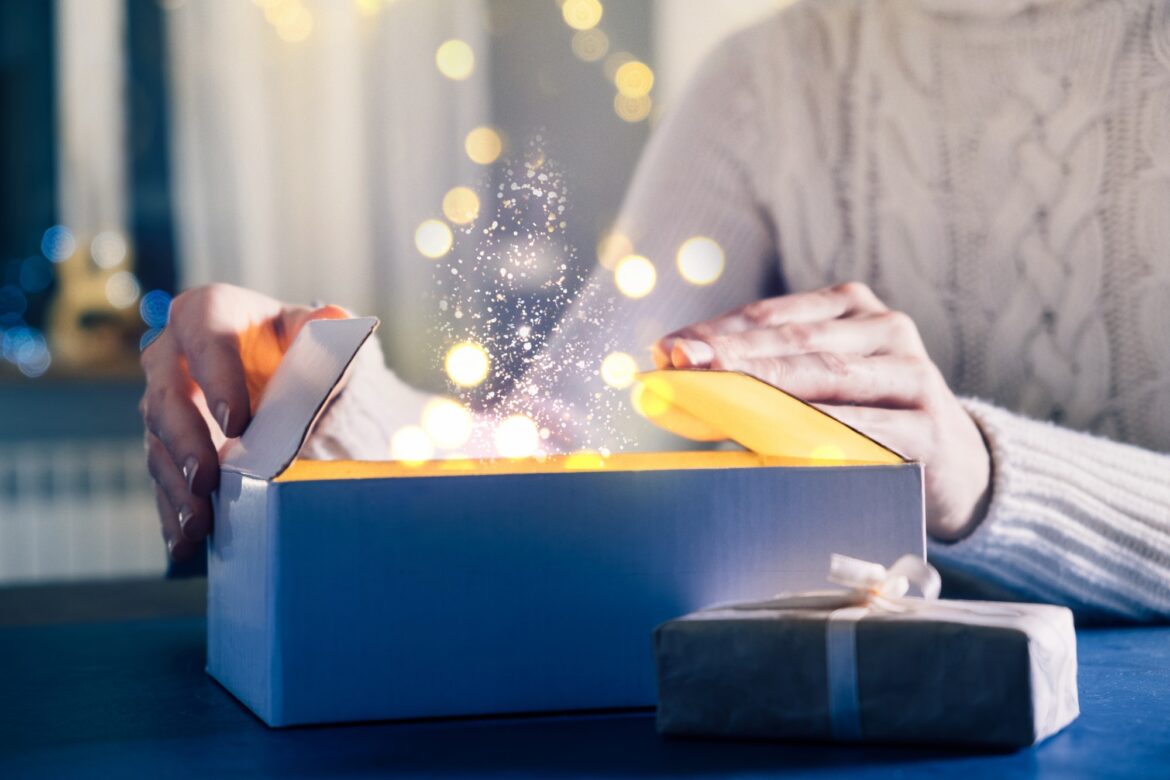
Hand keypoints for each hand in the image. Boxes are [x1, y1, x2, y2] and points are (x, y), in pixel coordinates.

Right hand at [139, 284, 346, 560]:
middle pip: (166, 394)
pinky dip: (172, 512)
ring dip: (176, 486)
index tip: (238, 423)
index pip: (205, 333)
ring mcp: (168, 402)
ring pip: (158, 442)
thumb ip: (328, 332)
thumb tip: (333, 320)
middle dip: (184, 441)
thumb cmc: (308, 348)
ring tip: (199, 523)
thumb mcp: (323, 336)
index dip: (215, 376)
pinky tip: (185, 543)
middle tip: (207, 479)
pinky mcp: (170, 445)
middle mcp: (177, 355)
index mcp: (214, 314)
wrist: (301, 382)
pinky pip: (163, 479)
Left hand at [652, 282, 990, 540]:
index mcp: (851, 309)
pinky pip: (865, 428)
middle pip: (795, 342)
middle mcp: (886, 330)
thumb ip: (761, 376)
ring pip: (829, 377)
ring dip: (767, 387)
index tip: (667, 350)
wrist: (955, 468)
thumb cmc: (864, 420)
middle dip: (731, 354)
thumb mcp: (817, 387)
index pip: (772, 317)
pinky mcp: (929, 427)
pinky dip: (820, 431)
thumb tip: (676, 375)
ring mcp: (912, 374)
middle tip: (680, 365)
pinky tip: (780, 436)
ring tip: (716, 395)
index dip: (716, 331)